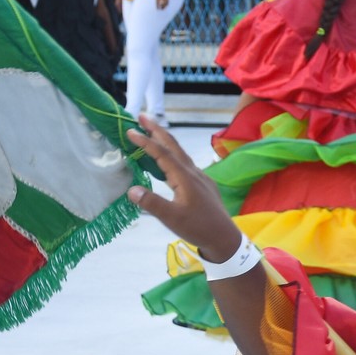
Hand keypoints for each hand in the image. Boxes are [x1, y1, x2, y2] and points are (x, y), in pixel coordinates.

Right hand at [126, 116, 238, 256]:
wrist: (224, 238)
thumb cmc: (198, 228)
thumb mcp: (172, 218)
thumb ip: (152, 203)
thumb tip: (131, 190)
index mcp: (185, 177)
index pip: (162, 154)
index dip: (145, 142)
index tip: (130, 130)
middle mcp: (193, 172)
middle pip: (173, 145)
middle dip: (157, 130)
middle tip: (142, 116)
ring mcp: (199, 177)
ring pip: (179, 153)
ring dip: (165, 141)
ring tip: (151, 132)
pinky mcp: (202, 184)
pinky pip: (184, 162)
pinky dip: (172, 154)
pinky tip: (168, 160)